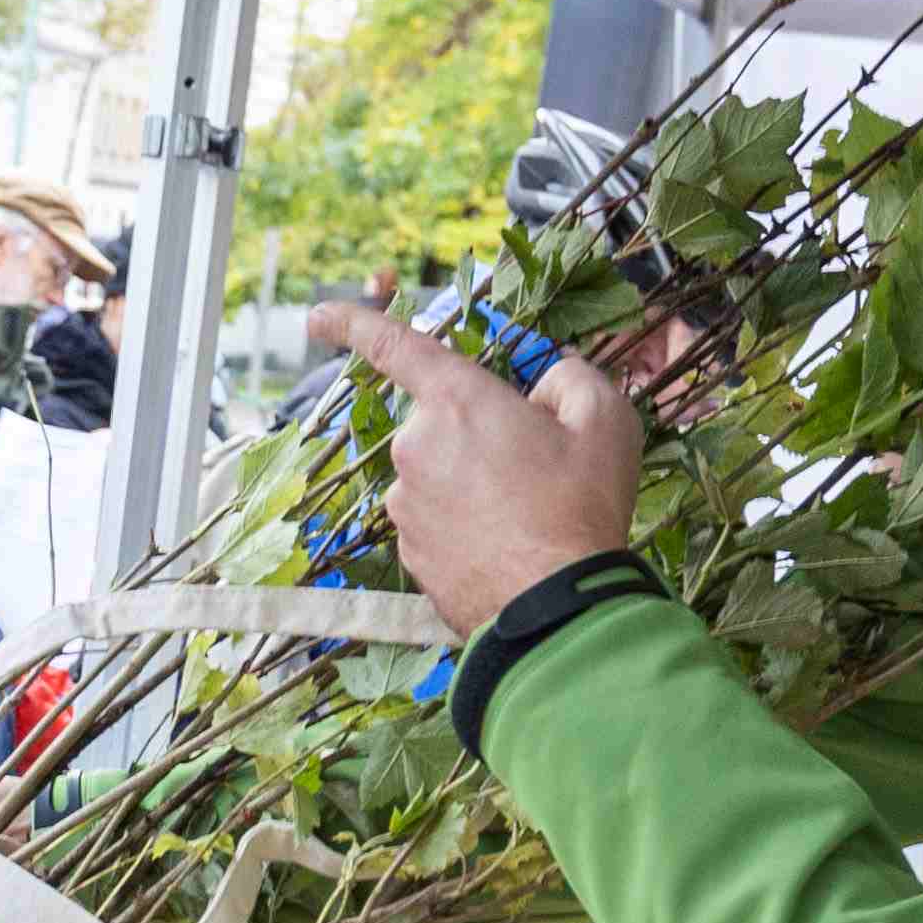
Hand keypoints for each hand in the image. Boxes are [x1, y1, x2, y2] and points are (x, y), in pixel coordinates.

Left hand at [332, 304, 646, 639]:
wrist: (556, 608)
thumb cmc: (581, 507)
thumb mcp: (604, 419)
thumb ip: (570, 378)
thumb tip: (547, 382)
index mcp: (455, 401)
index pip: (394, 346)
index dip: (354, 323)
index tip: (318, 315)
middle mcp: (414, 448)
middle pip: (441, 424)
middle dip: (480, 435)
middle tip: (536, 466)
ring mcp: (404, 505)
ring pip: (438, 476)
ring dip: (474, 485)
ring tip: (528, 514)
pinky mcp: (407, 552)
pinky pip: (436, 522)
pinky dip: (465, 527)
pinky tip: (506, 546)